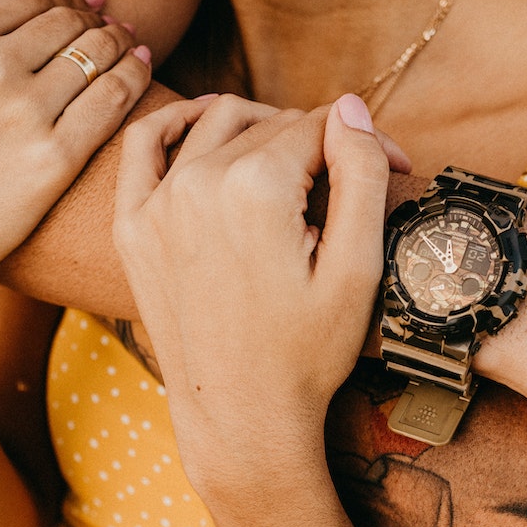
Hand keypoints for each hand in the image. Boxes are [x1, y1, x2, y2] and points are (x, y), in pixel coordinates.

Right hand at [0, 0, 150, 341]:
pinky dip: (136, 76)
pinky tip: (144, 68)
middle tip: (118, 26)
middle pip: (70, 25)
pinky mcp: (56, 158)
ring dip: (123, 43)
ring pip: (97, 56)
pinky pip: (112, 101)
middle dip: (99, 20)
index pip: (32, 1)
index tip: (87, 5)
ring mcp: (27, 112)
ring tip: (135, 45)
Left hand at [114, 93, 406, 496]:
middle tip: (350, 180)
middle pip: (270, 125)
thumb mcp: (356, 270)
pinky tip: (205, 124)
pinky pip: (144, 146)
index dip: (363, 142)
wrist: (241, 418)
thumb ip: (359, 175)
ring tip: (294, 159)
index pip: (319, 127)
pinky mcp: (133, 228)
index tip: (393, 166)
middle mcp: (197, 183)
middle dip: (319, 142)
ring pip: (216, 125)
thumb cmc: (305, 354)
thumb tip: (350, 108)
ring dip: (260, 127)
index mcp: (256, 189)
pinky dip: (175, 122)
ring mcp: (156, 205)